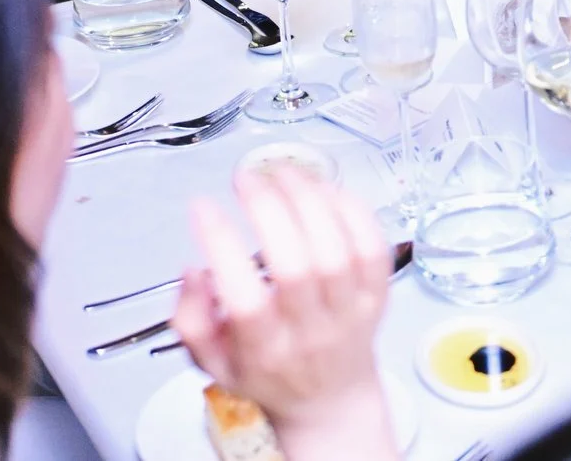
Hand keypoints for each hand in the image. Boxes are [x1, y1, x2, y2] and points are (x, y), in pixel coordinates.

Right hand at [171, 169, 396, 460]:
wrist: (330, 401)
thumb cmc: (267, 374)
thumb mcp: (211, 362)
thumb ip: (191, 320)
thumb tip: (193, 269)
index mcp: (265, 351)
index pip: (244, 300)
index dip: (222, 247)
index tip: (203, 207)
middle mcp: (312, 331)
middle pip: (296, 267)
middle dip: (268, 210)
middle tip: (246, 177)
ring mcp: (351, 312)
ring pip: (338, 250)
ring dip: (310, 200)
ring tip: (283, 170)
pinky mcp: (379, 295)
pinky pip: (374, 247)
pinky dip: (353, 211)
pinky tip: (326, 188)